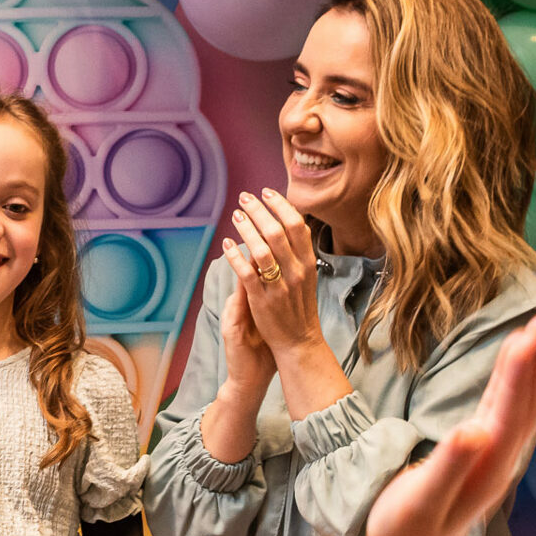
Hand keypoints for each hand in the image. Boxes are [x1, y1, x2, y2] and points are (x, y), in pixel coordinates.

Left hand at [221, 188, 352, 415]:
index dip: (281, 205)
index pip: (297, 225)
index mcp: (308, 264)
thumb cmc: (299, 309)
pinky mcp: (262, 300)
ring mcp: (280, 286)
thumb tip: (288, 225)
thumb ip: (297, 253)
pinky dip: (235, 256)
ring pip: (262, 249)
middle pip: (278, 231)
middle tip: (245, 197)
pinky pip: (246, 273)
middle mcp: (297, 272)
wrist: (299, 343)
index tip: (267, 192)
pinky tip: (227, 244)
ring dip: (247, 228)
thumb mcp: (306, 277)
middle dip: (260, 210)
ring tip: (236, 215)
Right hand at [367, 313, 535, 535]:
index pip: (510, 410)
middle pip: (527, 402)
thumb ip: (446, 466)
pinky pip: (508, 410)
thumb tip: (473, 430)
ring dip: (531, 365)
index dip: (518, 371)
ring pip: (522, 404)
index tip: (525, 333)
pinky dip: (515, 381)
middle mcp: (500, 459)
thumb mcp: (418, 501)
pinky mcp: (484, 455)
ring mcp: (495, 458)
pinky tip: (515, 365)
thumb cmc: (406, 532)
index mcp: (487, 466)